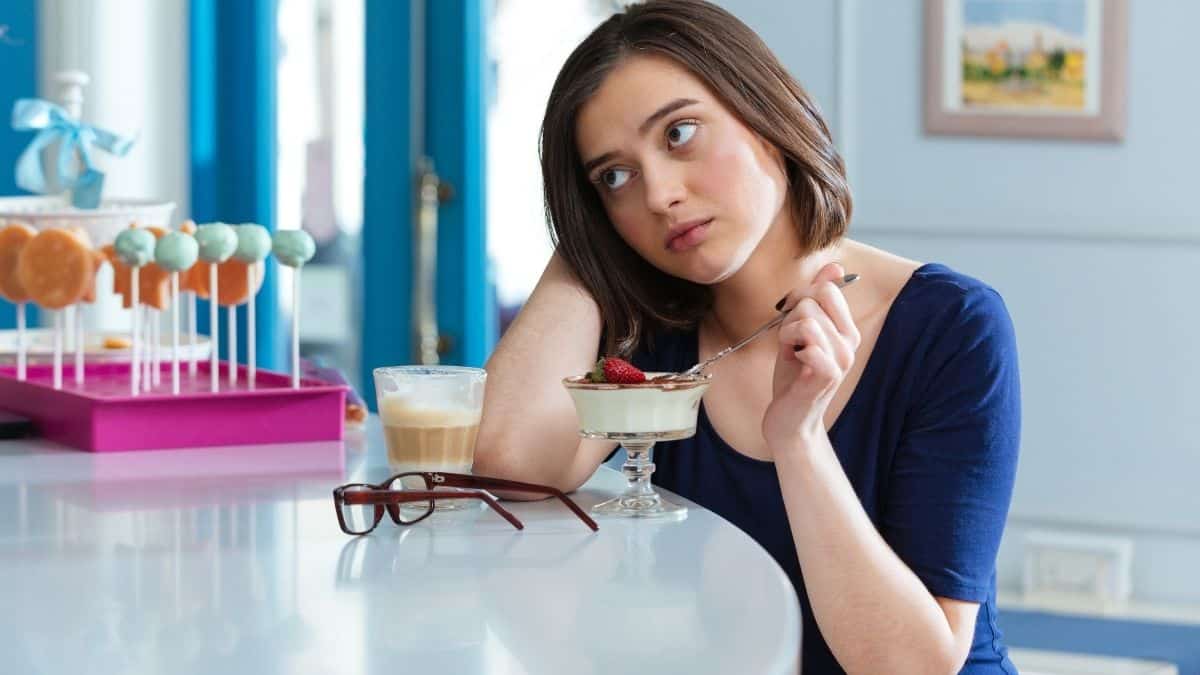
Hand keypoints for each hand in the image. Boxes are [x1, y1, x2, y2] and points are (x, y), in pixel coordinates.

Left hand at [762, 262, 861, 452]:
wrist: (789, 421)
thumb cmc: (793, 377)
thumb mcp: (801, 333)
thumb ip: (815, 300)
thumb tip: (835, 266)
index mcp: (846, 329)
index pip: (828, 287)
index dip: (800, 296)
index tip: (790, 318)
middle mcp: (849, 342)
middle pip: (815, 298)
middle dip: (791, 314)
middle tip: (789, 339)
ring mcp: (841, 359)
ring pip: (807, 319)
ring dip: (786, 333)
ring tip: (790, 351)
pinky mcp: (827, 375)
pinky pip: (809, 343)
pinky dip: (790, 347)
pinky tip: (793, 362)